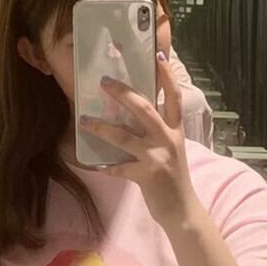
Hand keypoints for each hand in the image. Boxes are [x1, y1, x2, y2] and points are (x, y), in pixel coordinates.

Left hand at [77, 52, 201, 229]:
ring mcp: (157, 157)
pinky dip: (107, 167)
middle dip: (122, 93)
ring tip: (84, 121)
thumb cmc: (174, 178)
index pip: (174, 96)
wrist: (182, 209)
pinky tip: (95, 165)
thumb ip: (159, 132)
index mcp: (176, 130)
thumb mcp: (172, 150)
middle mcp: (167, 139)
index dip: (167, 76)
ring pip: (124, 136)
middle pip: (144, 108)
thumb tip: (135, 116)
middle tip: (103, 81)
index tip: (157, 55)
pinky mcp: (146, 175)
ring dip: (101, 127)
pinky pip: (120, 168)